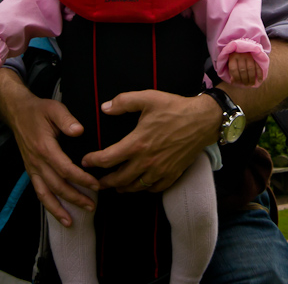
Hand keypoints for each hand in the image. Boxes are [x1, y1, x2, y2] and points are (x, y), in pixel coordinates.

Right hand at [0, 70, 99, 226]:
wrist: (18, 112)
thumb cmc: (39, 110)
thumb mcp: (54, 109)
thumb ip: (66, 119)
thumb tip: (79, 131)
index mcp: (45, 147)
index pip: (65, 168)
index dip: (81, 179)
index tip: (96, 185)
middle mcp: (37, 161)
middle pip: (57, 185)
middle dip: (74, 198)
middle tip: (92, 206)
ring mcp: (32, 168)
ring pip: (45, 194)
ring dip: (59, 209)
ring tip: (72, 221)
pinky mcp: (30, 170)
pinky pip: (38, 191)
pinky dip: (48, 205)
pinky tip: (58, 214)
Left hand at [81, 90, 220, 192]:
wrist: (202, 120)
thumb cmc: (174, 108)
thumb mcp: (148, 98)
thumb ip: (124, 102)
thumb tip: (104, 108)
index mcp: (137, 143)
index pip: (108, 159)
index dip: (93, 162)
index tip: (85, 161)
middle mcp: (147, 161)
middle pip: (119, 179)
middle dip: (104, 182)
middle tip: (96, 181)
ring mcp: (160, 170)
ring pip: (135, 187)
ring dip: (122, 188)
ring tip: (115, 186)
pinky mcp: (172, 174)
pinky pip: (153, 189)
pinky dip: (143, 189)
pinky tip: (139, 185)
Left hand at [227, 52, 258, 85]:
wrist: (244, 47)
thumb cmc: (237, 58)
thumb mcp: (232, 63)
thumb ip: (232, 72)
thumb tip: (233, 82)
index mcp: (232, 57)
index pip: (233, 69)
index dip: (236, 78)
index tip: (238, 83)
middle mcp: (240, 55)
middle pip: (243, 70)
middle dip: (245, 80)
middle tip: (247, 85)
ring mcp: (249, 55)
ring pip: (251, 68)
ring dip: (251, 78)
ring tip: (251, 84)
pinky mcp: (256, 55)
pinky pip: (258, 66)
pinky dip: (259, 74)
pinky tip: (260, 80)